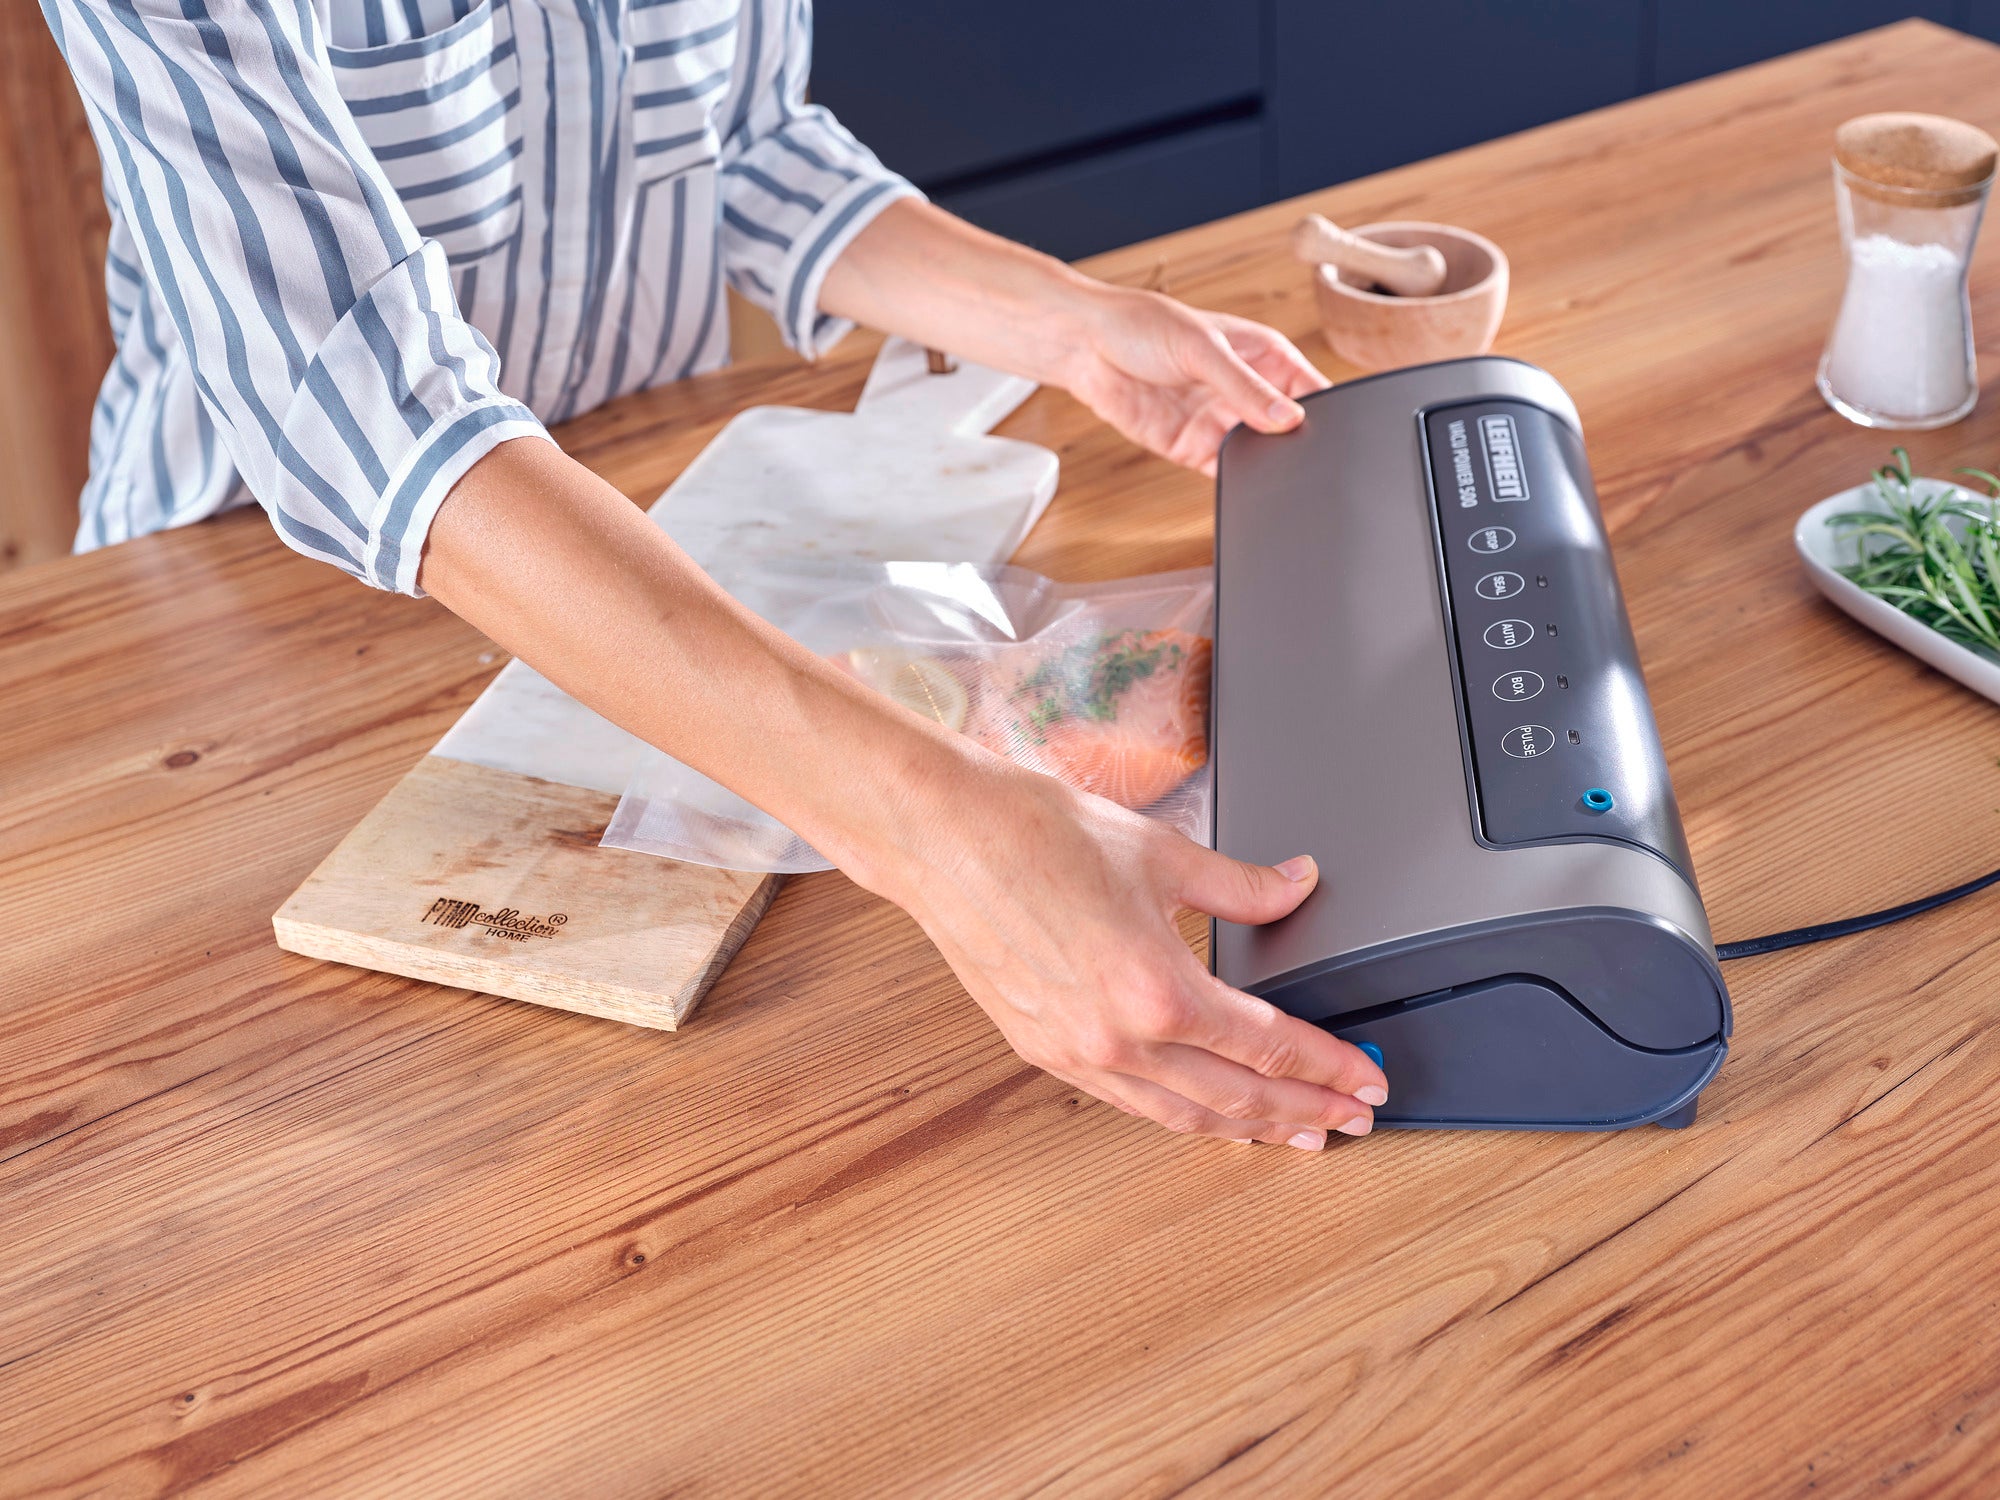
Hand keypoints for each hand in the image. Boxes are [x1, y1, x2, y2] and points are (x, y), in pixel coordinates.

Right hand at [879, 762, 1388, 1148]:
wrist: (943, 838)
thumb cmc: (1035, 833)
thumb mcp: (1161, 853)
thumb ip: (1241, 886)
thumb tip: (1296, 885)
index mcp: (1159, 989)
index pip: (1270, 1046)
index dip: (1328, 1068)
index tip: (1364, 1080)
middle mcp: (1120, 1038)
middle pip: (1237, 1098)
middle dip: (1304, 1112)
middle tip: (1352, 1121)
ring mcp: (1078, 1053)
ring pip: (1182, 1116)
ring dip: (1246, 1129)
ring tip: (1293, 1133)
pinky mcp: (1044, 1051)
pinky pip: (1130, 1102)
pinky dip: (1180, 1114)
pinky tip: (1204, 1111)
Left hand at [1056, 285, 1331, 476]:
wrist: (1086, 347)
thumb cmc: (1142, 325)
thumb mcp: (1203, 350)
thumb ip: (1246, 388)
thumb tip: (1288, 420)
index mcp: (1263, 356)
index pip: (1310, 389)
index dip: (1325, 411)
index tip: (1333, 433)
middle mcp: (1246, 391)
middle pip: (1287, 428)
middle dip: (1297, 445)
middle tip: (1305, 461)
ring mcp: (1220, 421)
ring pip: (1258, 454)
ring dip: (1265, 465)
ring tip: (1272, 472)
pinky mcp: (1193, 447)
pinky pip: (1223, 471)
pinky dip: (1234, 480)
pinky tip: (1240, 482)